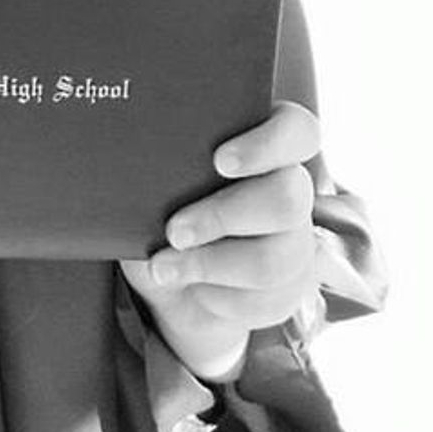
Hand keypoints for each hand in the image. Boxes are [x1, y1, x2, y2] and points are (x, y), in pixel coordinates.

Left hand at [120, 100, 321, 381]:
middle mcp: (292, 190)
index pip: (296, 130)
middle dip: (223, 216)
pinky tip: (191, 287)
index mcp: (267, 147)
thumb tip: (136, 152)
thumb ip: (161, 163)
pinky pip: (263, 300)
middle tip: (173, 230)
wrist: (169, 278)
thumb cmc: (162, 211)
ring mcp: (296, 241)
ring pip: (273, 258)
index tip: (220, 161)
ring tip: (163, 266)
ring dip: (210, 264)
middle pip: (288, 198)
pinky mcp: (290, 288)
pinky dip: (216, 298)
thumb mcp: (154, 184)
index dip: (267, 144)